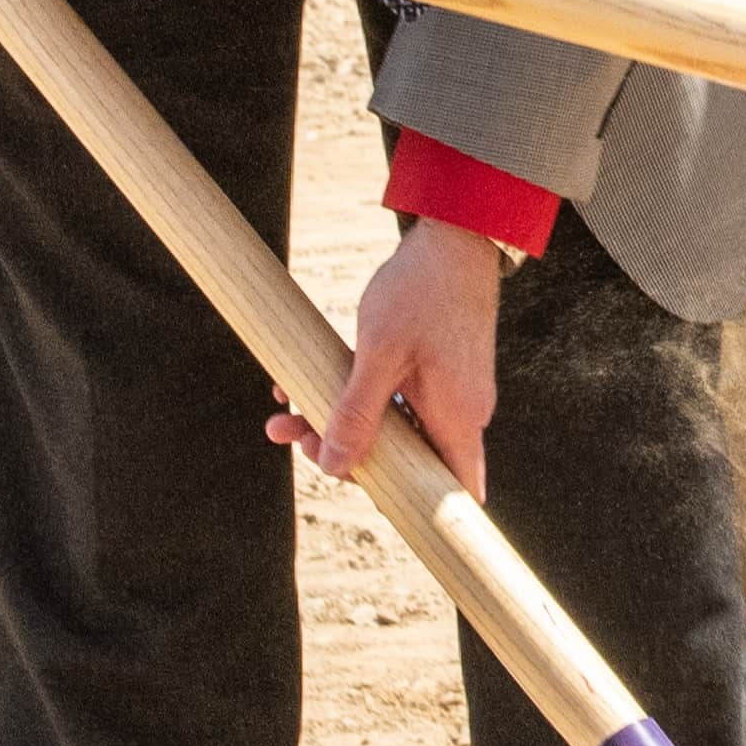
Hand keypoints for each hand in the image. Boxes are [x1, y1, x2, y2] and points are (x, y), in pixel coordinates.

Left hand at [300, 216, 510, 484]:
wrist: (454, 236)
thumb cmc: (421, 291)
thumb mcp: (380, 352)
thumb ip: (357, 413)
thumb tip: (332, 466)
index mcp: (457, 418)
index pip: (451, 494)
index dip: (417, 509)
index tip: (367, 499)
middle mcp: (461, 413)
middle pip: (405, 462)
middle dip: (344, 452)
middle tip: (289, 432)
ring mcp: (451, 393)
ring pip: (393, 429)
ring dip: (341, 421)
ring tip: (285, 403)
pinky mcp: (438, 373)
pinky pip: (396, 401)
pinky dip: (357, 397)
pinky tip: (310, 378)